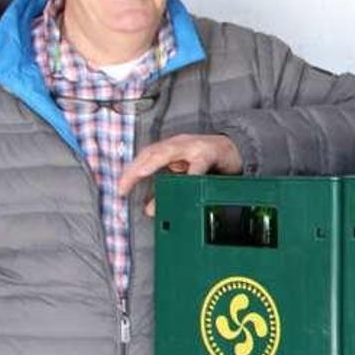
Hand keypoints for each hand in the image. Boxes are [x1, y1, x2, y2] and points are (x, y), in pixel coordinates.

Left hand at [118, 134, 241, 216]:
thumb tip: (148, 209)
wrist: (234, 150)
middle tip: (123, 186)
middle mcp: (178, 144)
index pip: (144, 158)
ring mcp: (193, 146)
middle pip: (151, 153)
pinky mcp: (210, 153)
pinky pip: (199, 164)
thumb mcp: (184, 175)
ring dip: (153, 162)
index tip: (120, 189)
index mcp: (169, 150)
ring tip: (141, 173)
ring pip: (169, 151)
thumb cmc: (207, 162)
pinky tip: (183, 183)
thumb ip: (166, 189)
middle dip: (135, 168)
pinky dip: (190, 173)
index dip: (130, 172)